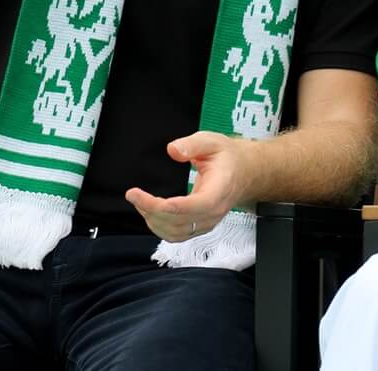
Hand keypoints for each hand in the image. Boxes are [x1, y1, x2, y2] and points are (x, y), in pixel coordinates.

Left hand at [125, 131, 249, 240]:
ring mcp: (207, 222)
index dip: (167, 206)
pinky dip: (159, 227)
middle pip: (181, 223)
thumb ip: (192, 145)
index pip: (194, 206)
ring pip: (177, 233)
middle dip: (152, 211)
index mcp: (218, 191)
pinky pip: (178, 235)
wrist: (245, 173)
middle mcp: (214, 212)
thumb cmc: (227, 158)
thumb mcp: (211, 141)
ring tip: (138, 201)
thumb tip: (172, 150)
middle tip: (132, 194)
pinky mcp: (200, 226)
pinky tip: (148, 211)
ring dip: (153, 220)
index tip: (143, 196)